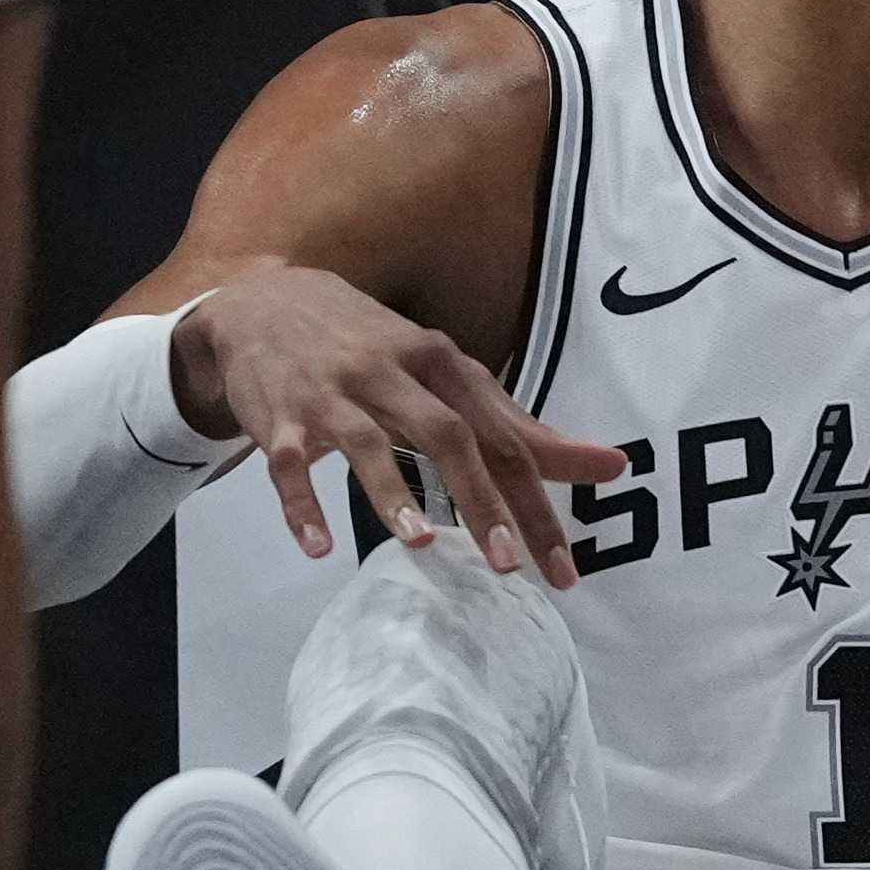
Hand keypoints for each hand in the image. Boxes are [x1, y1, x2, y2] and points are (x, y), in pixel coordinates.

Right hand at [174, 267, 629, 587]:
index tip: (561, 566)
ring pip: (365, 442)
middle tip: (508, 564)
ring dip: (392, 491)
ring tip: (422, 542)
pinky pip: (289, 464)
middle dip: (480, 498)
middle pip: (446, 434)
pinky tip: (317, 547)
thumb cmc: (371, 348)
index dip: (537, 501)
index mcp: (441, 362)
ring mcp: (331, 394)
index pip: (502, 437)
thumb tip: (608, 465)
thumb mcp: (444, 373)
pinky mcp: (280, 419)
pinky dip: (301, 506)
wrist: (261, 303)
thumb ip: (516, 424)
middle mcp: (390, 372)